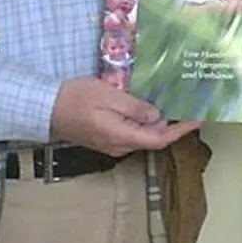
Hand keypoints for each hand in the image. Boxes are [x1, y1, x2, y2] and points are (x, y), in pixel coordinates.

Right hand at [50, 76, 199, 155]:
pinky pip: (130, 132)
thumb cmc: (75, 99)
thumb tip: (157, 116)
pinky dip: (143, 122)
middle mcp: (119, 145)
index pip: (159, 139)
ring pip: (142, 135)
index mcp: (122, 137)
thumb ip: (135, 107)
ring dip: (158, 122)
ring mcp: (111, 144)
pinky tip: (148, 107)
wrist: (44, 108)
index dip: (180, 130)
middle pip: (152, 138)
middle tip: (188, 105)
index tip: (197, 119)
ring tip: (172, 103)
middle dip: (172, 124)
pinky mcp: (105, 137)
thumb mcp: (109, 96)